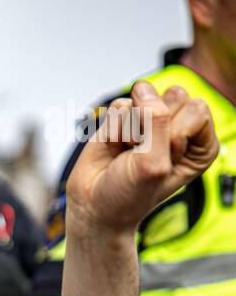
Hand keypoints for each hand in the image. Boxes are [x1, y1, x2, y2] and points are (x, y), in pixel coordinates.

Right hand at [66, 81, 217, 238]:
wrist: (95, 208)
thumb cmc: (129, 196)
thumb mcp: (153, 165)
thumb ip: (157, 121)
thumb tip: (142, 88)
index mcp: (200, 143)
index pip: (196, 111)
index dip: (174, 137)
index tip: (162, 162)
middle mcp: (179, 127)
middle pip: (174, 98)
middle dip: (152, 131)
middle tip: (142, 158)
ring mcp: (151, 120)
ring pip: (146, 98)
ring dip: (131, 131)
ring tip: (128, 154)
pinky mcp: (125, 117)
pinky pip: (120, 106)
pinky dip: (113, 130)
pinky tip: (114, 149)